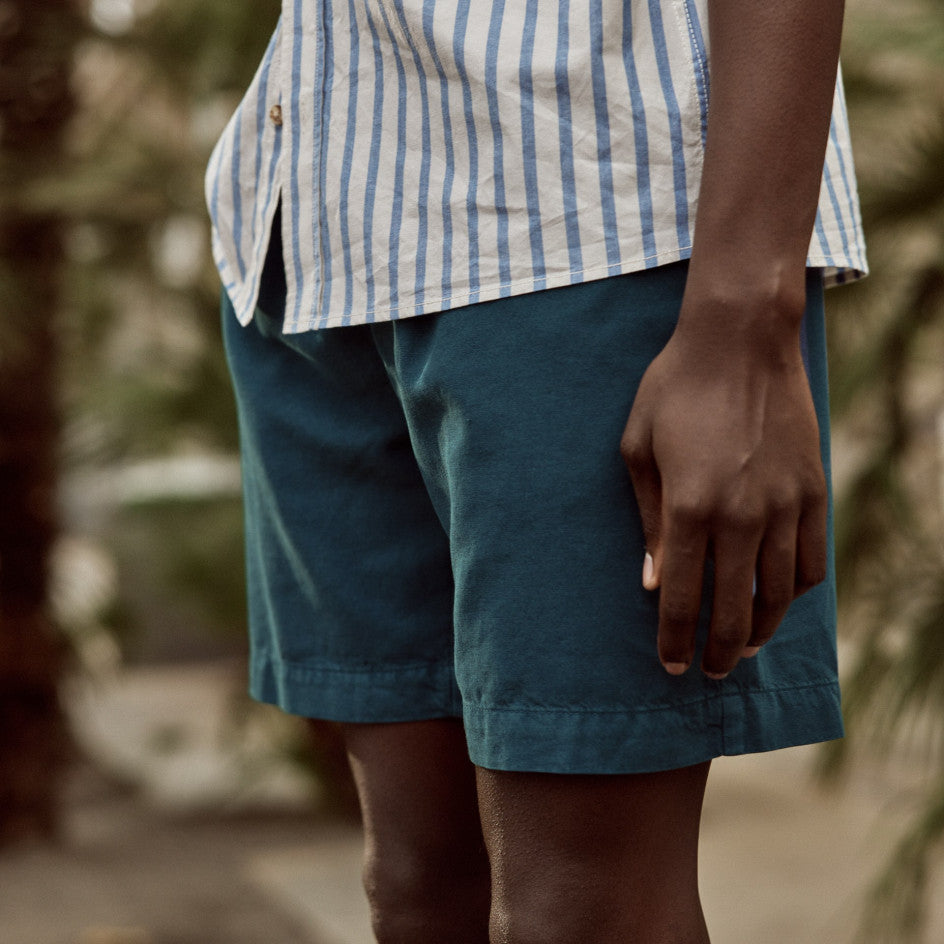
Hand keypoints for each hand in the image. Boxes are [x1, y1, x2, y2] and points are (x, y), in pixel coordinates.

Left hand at [620, 290, 827, 678]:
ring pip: (779, 593)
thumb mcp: (638, 450)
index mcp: (689, 507)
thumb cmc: (674, 390)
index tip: (670, 665)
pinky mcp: (813, 490)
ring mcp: (784, 504)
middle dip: (718, 650)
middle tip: (709, 672)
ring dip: (762, 630)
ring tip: (745, 648)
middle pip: (733, 608)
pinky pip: (811, 559)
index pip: (680, 596)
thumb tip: (652, 581)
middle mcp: (740, 515)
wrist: (739, 340)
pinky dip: (796, 590)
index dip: (673, 639)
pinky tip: (779, 599)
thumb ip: (648, 521)